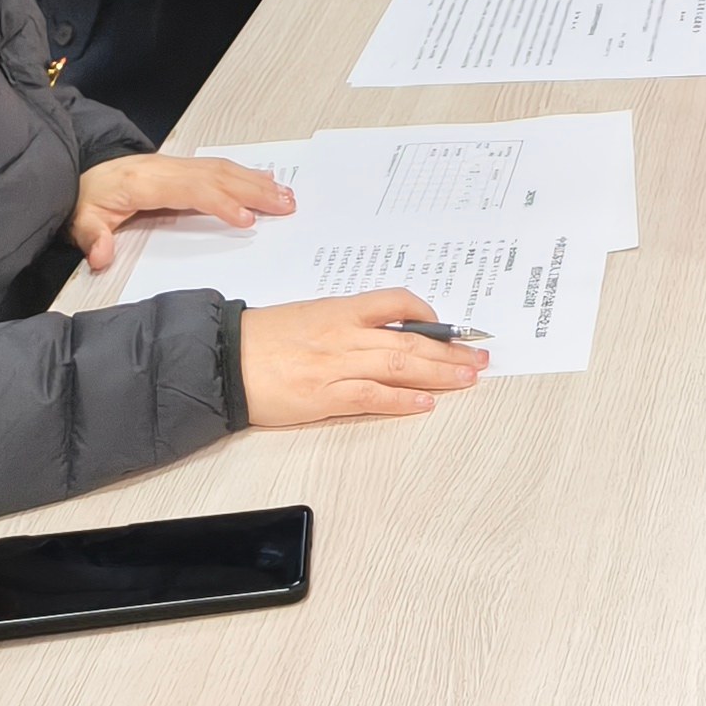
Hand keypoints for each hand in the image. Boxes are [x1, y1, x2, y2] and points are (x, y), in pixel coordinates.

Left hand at [70, 152, 294, 273]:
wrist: (78, 177)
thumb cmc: (84, 200)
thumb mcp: (80, 221)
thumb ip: (93, 237)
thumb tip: (102, 254)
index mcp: (146, 181)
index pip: (193, 189)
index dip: (222, 203)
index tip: (248, 220)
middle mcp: (167, 168)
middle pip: (219, 175)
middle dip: (255, 191)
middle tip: (287, 206)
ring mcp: (176, 166)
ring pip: (224, 169)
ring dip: (257, 182)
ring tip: (286, 196)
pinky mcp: (181, 169)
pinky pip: (219, 168)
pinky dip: (245, 174)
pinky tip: (264, 181)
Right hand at [236, 287, 487, 425]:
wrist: (225, 360)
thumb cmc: (262, 338)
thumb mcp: (310, 315)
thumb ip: (346, 322)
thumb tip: (381, 331)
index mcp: (341, 310)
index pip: (396, 302)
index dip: (428, 313)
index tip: (449, 327)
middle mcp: (345, 334)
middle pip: (410, 339)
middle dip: (450, 349)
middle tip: (480, 357)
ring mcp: (338, 366)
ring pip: (400, 366)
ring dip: (440, 373)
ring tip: (468, 378)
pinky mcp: (325, 397)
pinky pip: (373, 397)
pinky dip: (403, 400)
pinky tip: (426, 403)